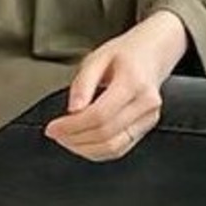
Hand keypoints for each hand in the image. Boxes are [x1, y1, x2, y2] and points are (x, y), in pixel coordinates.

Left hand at [44, 9, 188, 160]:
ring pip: (113, 147)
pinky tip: (82, 143)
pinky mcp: (146, 128)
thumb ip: (82, 84)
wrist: (152, 54)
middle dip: (74, 139)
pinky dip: (97, 151)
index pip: (99, 115)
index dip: (72, 126)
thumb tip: (73, 110)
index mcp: (133, 82)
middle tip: (56, 134)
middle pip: (106, 134)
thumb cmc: (125, 54)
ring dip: (84, 149)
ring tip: (66, 139)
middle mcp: (146, 103)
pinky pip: (120, 149)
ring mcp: (148, 118)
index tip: (53, 128)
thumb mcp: (96, 58)